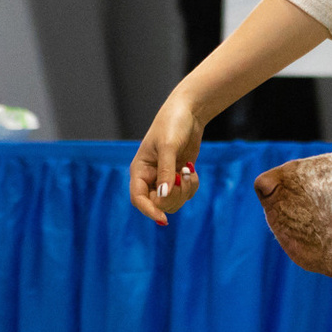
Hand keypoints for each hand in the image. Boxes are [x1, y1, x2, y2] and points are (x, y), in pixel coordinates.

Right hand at [128, 93, 204, 224]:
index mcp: (140, 170)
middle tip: (184, 176)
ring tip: (189, 170)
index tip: (163, 218)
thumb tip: (163, 195)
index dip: (149, 210)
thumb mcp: (169, 146)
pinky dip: (192, 186)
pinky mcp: (179, 177)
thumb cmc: (173, 124)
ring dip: (185, 191)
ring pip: (173, 201)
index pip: (138, 199)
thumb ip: (166, 171)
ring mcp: (165, 178)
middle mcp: (150, 177)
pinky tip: (192, 169)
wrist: (189, 112)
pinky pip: (185, 193)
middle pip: (158, 203)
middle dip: (174, 195)